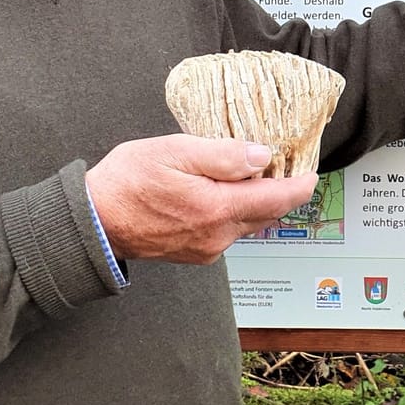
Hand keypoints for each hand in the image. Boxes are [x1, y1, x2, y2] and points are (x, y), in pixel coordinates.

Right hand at [85, 135, 319, 263]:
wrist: (92, 222)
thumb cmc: (127, 182)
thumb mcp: (175, 152)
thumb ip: (222, 155)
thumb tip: (261, 156)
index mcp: (217, 209)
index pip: (277, 200)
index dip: (300, 186)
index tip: (312, 173)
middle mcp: (218, 236)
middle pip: (266, 213)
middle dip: (280, 191)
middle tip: (283, 164)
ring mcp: (207, 248)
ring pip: (247, 223)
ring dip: (254, 201)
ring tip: (249, 173)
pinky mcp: (195, 252)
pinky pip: (227, 231)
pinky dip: (234, 212)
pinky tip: (220, 192)